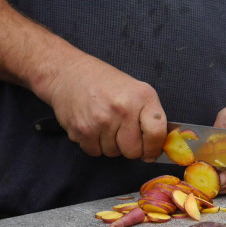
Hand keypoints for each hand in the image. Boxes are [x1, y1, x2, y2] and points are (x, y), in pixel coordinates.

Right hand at [45, 53, 167, 160]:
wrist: (68, 73)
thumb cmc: (106, 83)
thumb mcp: (137, 90)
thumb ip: (150, 117)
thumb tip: (156, 149)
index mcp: (142, 97)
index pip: (156, 133)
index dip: (154, 148)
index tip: (151, 151)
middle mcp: (122, 109)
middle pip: (133, 151)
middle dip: (131, 148)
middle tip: (124, 134)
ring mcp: (100, 120)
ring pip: (114, 153)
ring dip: (111, 145)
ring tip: (106, 125)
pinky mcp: (81, 129)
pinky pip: (95, 152)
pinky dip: (95, 145)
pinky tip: (93, 128)